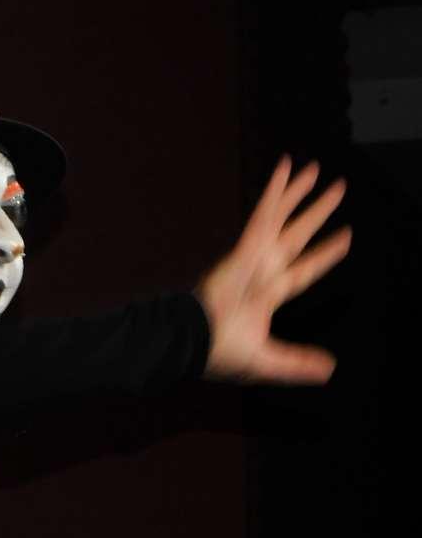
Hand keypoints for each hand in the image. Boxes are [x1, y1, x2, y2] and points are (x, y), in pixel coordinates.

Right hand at [195, 155, 351, 383]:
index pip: (303, 271)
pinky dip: (276, 192)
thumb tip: (329, 369)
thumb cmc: (218, 353)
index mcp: (266, 296)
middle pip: (295, 236)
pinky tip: (287, 168)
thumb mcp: (265, 361)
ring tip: (313, 168)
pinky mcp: (245, 249)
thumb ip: (297, 362)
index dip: (323, 256)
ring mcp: (253, 257)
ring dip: (298, 193)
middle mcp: (262, 271)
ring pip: (280, 218)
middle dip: (315, 214)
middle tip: (336, 189)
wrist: (193, 343)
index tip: (345, 238)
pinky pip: (265, 214)